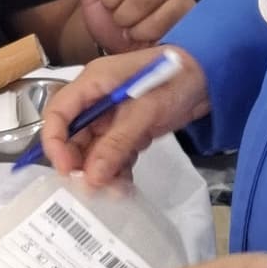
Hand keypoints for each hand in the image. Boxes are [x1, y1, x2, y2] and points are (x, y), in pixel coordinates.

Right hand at [37, 43, 207, 184]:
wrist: (211, 75)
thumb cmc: (176, 80)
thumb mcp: (145, 111)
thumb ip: (116, 144)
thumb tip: (90, 178)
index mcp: (92, 83)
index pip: (57, 114)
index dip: (55, 143)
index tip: (66, 171)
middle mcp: (96, 100)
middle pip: (74, 136)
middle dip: (81, 164)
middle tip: (92, 189)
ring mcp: (112, 116)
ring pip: (94, 150)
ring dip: (102, 171)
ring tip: (115, 191)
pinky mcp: (128, 129)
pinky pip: (114, 153)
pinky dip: (118, 170)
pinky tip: (125, 186)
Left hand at [76, 0, 193, 54]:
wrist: (127, 52)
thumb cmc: (114, 22)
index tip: (110, 5)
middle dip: (122, 16)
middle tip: (124, 21)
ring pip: (152, 15)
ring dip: (134, 29)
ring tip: (135, 29)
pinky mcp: (189, 19)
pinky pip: (163, 28)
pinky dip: (147, 37)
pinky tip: (148, 38)